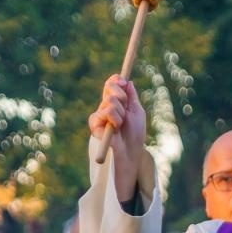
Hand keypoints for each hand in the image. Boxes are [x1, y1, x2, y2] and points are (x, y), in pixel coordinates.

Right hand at [88, 75, 148, 200]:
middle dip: (122, 97)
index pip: (111, 85)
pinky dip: (115, 119)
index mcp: (115, 103)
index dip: (116, 80)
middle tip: (126, 111)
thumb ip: (132, 96)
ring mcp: (99, 115)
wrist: (131, 152)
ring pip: (110, 101)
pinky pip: (106, 112)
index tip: (123, 80)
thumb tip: (129, 82)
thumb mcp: (137, 112)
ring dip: (121, 114)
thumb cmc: (135, 134)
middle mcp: (105, 107)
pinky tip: (116, 129)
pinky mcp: (94, 124)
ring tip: (121, 126)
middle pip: (110, 87)